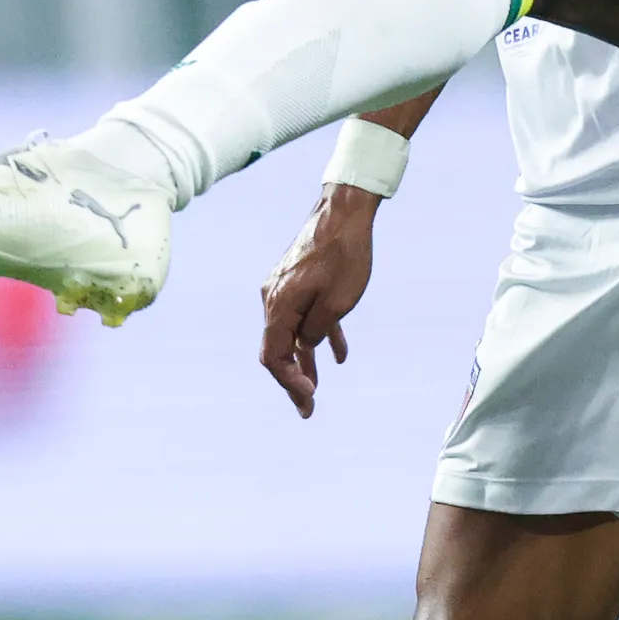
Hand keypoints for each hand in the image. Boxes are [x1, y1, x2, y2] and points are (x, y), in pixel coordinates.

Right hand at [260, 187, 379, 417]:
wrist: (345, 210)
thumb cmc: (344, 255)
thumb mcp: (337, 303)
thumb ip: (317, 331)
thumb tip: (305, 345)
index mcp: (279, 307)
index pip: (274, 356)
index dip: (289, 383)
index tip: (309, 398)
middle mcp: (274, 299)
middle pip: (277, 349)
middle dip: (292, 380)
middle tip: (307, 409)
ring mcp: (284, 289)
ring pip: (291, 334)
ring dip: (304, 362)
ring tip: (316, 389)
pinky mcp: (297, 280)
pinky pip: (304, 317)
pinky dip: (317, 337)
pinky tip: (338, 355)